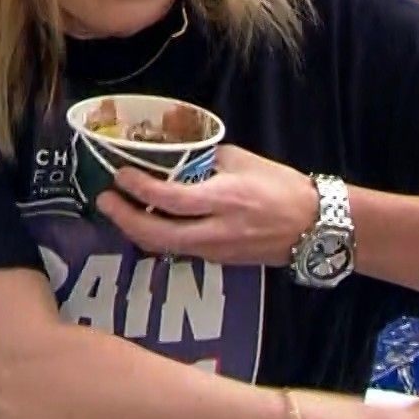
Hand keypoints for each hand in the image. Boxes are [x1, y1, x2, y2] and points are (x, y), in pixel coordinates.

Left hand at [95, 144, 318, 265]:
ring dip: (136, 230)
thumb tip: (175, 157)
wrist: (315, 226)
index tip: (120, 175)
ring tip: (118, 210)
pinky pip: (179, 250)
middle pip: (156, 235)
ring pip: (164, 247)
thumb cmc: (281, 187)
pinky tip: (147, 221)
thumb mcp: (243, 161)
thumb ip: (206, 160)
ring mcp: (216, 250)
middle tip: (103, 200)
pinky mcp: (219, 260)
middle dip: (124, 219)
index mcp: (224, 199)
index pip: (170, 199)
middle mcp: (216, 231)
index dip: (139, 189)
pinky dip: (157, 237)